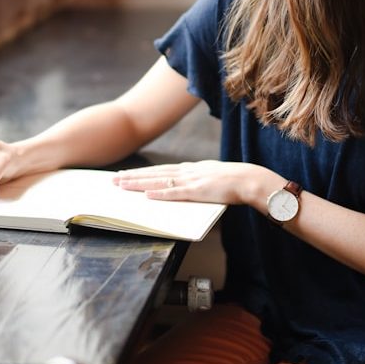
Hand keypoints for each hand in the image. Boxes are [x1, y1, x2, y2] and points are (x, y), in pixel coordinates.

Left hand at [113, 160, 270, 205]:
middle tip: (113, 179)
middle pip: (154, 173)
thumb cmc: (235, 182)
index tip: (126, 174)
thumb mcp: (211, 178)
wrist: (251, 180)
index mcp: (191, 169)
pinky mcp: (198, 191)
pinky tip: (146, 195)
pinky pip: (175, 193)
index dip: (142, 172)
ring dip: (139, 183)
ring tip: (121, 185)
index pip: (161, 170)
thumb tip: (185, 187)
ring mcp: (191, 180)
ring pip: (159, 181)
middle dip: (132, 176)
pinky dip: (160, 193)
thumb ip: (197, 181)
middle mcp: (187, 172)